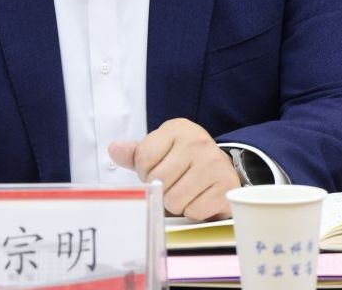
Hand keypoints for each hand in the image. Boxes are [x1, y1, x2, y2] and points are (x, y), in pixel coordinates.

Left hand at [108, 118, 238, 220]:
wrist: (220, 171)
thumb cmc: (184, 162)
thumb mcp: (159, 151)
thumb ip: (135, 154)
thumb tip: (114, 150)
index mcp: (177, 129)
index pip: (143, 157)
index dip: (145, 172)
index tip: (158, 170)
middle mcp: (198, 141)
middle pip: (158, 180)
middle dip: (161, 190)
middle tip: (174, 184)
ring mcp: (215, 163)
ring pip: (174, 199)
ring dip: (176, 204)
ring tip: (186, 192)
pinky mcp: (227, 186)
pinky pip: (194, 211)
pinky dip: (193, 212)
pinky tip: (200, 199)